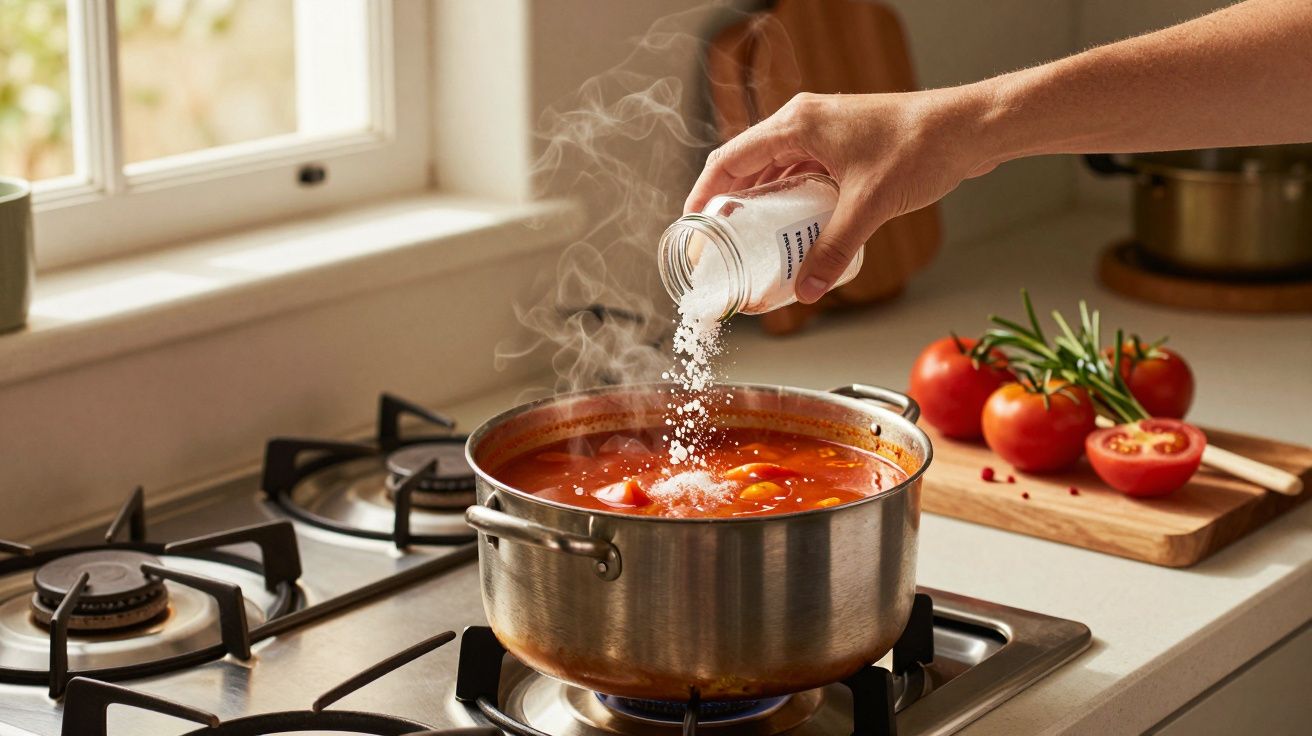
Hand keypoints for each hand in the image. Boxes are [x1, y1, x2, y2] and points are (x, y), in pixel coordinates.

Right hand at [685, 89, 1000, 302]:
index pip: (730, 159)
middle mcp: (804, 122)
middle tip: (720, 246)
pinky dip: (791, 201)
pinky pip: (802, 174)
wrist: (968, 129)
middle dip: (731, 207)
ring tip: (752, 245)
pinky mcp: (843, 145)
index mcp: (797, 124)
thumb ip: (834, 249)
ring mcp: (824, 133)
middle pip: (748, 166)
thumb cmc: (921, 148)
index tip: (692, 228)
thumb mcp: (869, 206)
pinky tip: (793, 231)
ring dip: (763, 206)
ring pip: (776, 171)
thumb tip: (808, 290)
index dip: (705, 195)